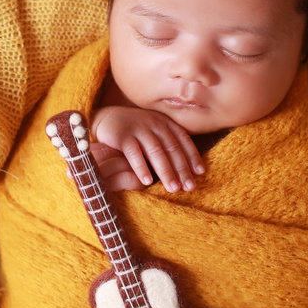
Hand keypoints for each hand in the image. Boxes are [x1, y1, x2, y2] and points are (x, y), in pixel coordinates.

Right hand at [89, 106, 204, 192]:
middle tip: (189, 187)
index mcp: (165, 123)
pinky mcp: (122, 135)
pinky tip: (147, 182)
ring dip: (166, 171)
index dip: (192, 156)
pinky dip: (141, 167)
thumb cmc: (135, 131)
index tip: (200, 173)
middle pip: (172, 148)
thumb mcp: (154, 132)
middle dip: (182, 169)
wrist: (106, 118)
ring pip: (156, 152)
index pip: (183, 140)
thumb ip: (167, 143)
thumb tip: (187, 170)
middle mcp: (154, 123)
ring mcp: (138, 128)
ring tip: (173, 188)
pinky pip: (133, 153)